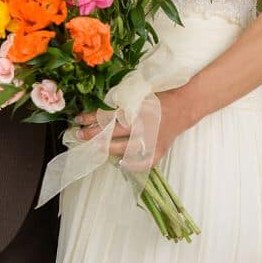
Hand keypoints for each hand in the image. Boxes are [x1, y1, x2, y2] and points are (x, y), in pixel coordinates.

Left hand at [76, 86, 195, 163]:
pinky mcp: (157, 152)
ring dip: (107, 148)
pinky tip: (120, 162)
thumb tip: (98, 115)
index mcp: (137, 111)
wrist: (182, 108)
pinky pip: (140, 163)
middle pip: (112, 134)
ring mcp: (150, 142)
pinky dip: (130, 164)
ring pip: (123, 150)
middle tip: (79, 134)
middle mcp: (143, 127)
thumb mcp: (137, 98)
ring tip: (94, 147)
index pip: (108, 116)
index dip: (91, 118)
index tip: (79, 119)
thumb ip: (122, 106)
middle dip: (93, 134)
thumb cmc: (156, 101)